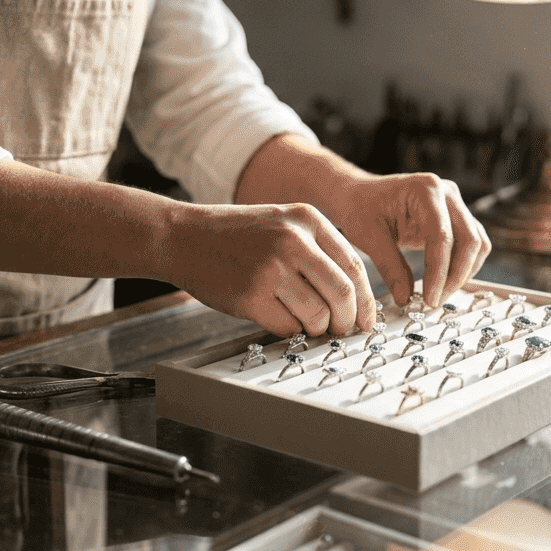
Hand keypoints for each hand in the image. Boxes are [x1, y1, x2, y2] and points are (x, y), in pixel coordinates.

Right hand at [162, 202, 376, 336]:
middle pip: (343, 294)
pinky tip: (277, 317)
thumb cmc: (235, 235)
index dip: (366, 300)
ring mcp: (271, 269)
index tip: (366, 320)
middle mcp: (293, 241)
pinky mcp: (250, 296)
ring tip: (303, 322)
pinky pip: (288, 327)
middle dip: (347, 320)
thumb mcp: (282, 223)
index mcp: (307, 219)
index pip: (354, 266)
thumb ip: (317, 250)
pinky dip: (289, 330)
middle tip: (340, 330)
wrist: (184, 237)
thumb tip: (354, 296)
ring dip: (316, 328)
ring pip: (317, 315)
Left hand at [325, 172, 490, 308]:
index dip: (439, 272)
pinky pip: (471, 244)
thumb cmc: (360, 208)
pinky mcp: (455, 218)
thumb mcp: (368, 236)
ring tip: (438, 293)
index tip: (430, 298)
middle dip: (455, 275)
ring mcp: (454, 204)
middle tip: (435, 300)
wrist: (359, 196)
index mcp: (425, 190)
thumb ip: (390, 266)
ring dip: (463, 272)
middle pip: (469, 239)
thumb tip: (406, 298)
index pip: (442, 236)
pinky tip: (443, 282)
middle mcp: (446, 193)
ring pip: (476, 243)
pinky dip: (463, 265)